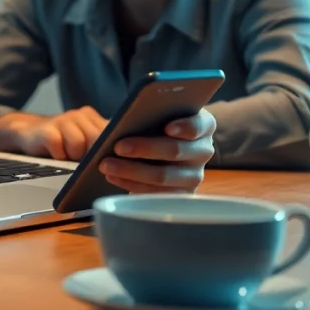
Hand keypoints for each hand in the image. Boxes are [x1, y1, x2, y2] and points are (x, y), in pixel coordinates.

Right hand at [0, 107, 107, 160]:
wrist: (28, 134)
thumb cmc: (63, 146)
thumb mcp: (85, 144)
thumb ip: (102, 147)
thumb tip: (122, 165)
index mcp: (94, 118)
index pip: (113, 131)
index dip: (113, 147)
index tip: (113, 160)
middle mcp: (80, 115)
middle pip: (97, 139)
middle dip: (92, 156)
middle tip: (83, 163)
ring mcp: (63, 120)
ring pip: (78, 144)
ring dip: (73, 157)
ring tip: (67, 158)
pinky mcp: (46, 129)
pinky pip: (58, 146)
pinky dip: (58, 156)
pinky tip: (55, 155)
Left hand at [98, 108, 215, 192]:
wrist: (162, 150)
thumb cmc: (157, 125)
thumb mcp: (159, 115)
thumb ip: (151, 114)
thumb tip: (127, 121)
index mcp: (204, 125)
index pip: (199, 125)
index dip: (185, 127)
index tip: (167, 127)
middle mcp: (204, 150)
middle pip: (176, 151)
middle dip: (144, 148)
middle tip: (118, 146)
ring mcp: (195, 175)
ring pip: (163, 176)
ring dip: (131, 170)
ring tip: (106, 164)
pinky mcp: (181, 194)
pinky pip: (155, 193)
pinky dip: (130, 184)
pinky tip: (113, 176)